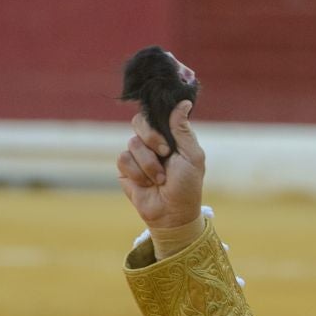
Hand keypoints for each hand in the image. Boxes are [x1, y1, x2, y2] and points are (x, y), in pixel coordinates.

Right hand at [117, 99, 204, 234]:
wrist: (172, 213)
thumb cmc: (187, 186)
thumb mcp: (192, 156)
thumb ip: (183, 130)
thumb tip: (184, 102)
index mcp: (170, 136)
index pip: (156, 113)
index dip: (157, 119)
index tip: (167, 134)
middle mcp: (153, 142)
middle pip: (140, 121)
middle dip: (153, 139)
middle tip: (165, 153)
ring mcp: (138, 154)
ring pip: (132, 143)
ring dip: (148, 163)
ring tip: (160, 179)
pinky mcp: (125, 168)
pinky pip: (123, 158)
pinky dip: (137, 172)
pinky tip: (147, 183)